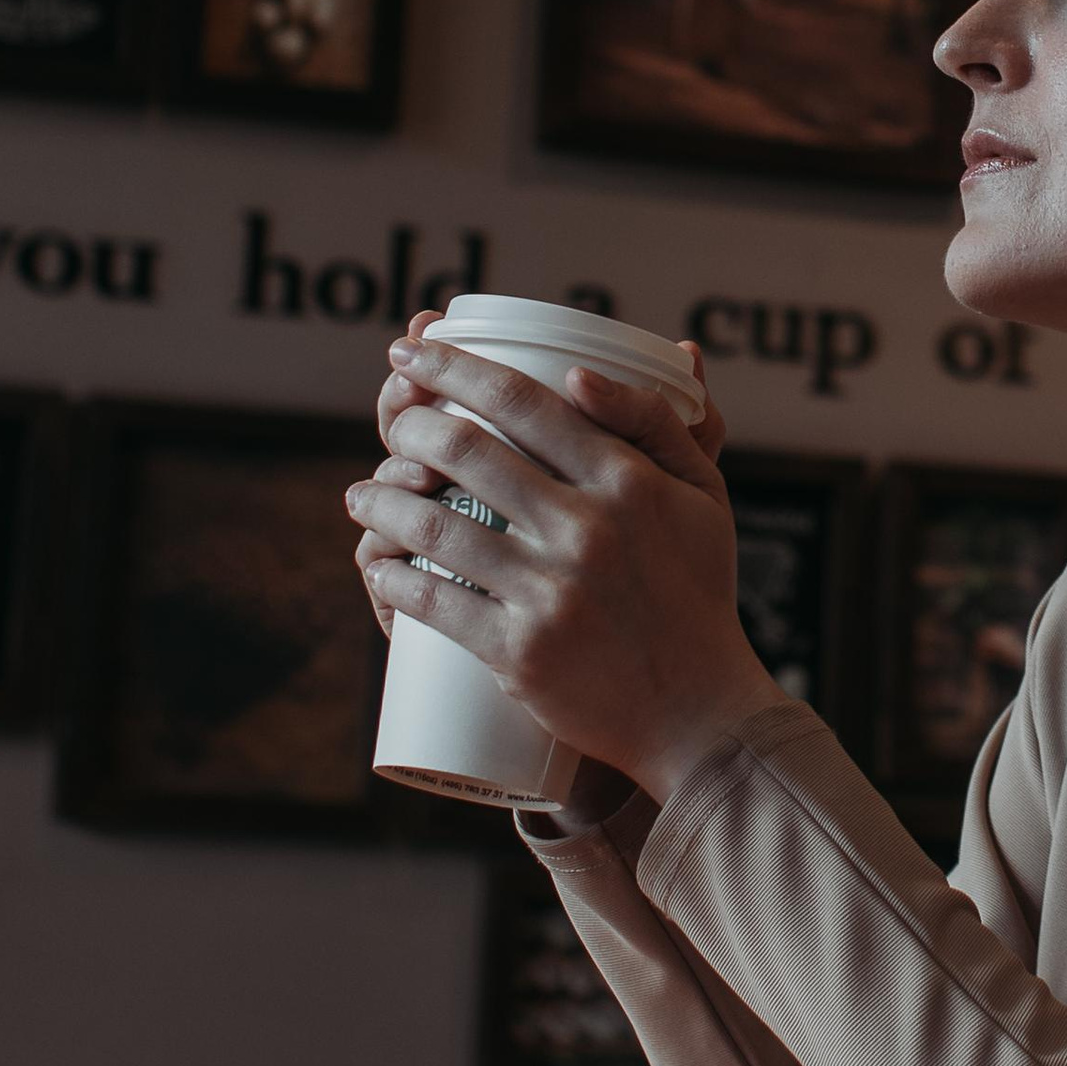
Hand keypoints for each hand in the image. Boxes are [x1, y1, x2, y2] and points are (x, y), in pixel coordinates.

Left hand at [345, 314, 788, 803]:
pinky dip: (392, 576)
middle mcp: (588, 530)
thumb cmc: (696, 594)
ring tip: (362, 496)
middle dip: (407, 426)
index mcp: (629, 481)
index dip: (452, 366)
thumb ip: (653, 421)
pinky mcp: (520, 652)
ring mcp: (550, 593)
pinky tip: (377, 564)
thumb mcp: (704, 495)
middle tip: (392, 427)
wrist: (699, 713)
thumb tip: (576, 371)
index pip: (522, 401)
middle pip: (465, 451)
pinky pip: (433, 601)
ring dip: (379, 501)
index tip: (409, 352)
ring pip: (433, 524)